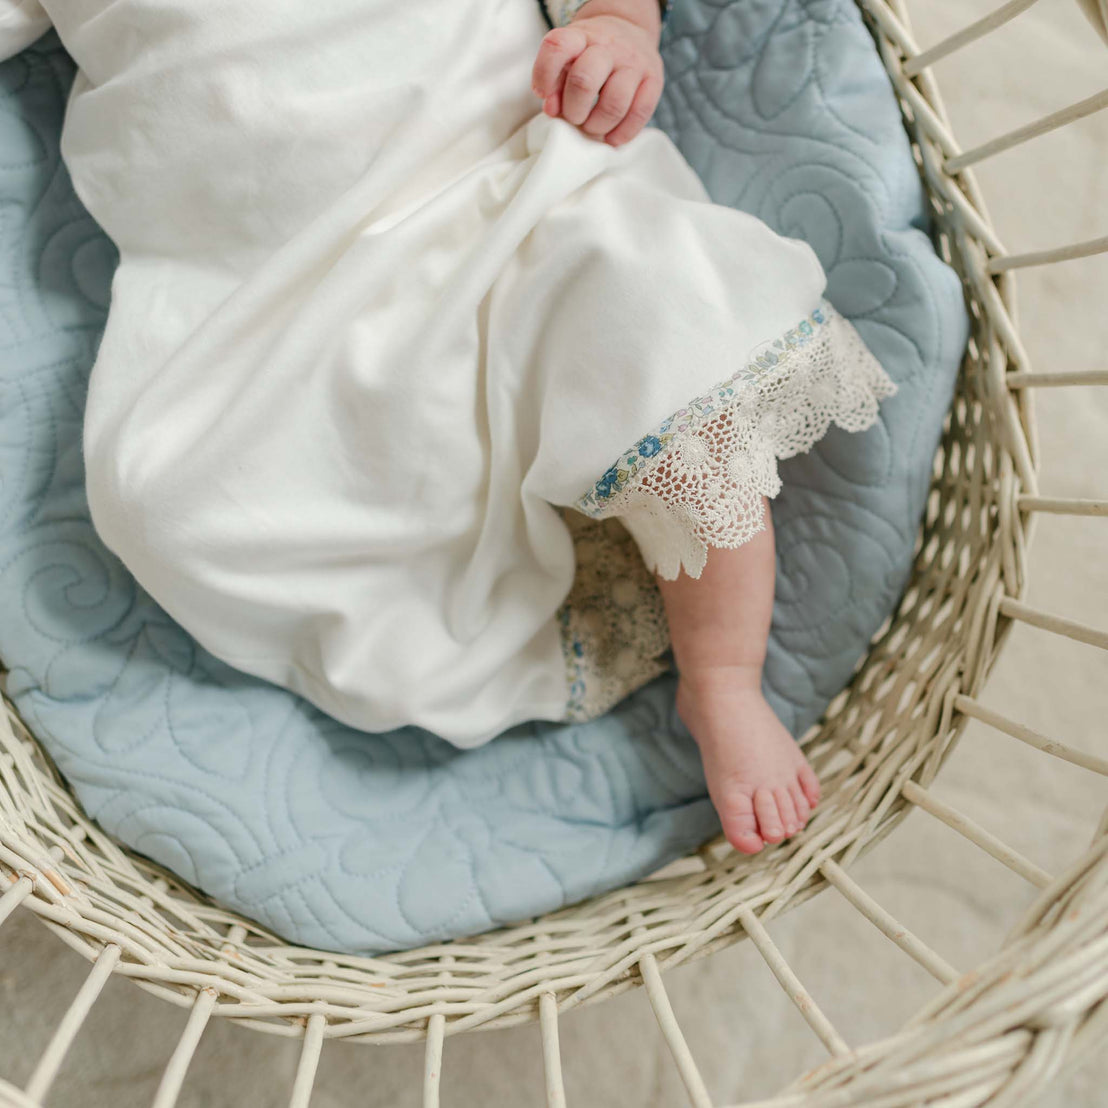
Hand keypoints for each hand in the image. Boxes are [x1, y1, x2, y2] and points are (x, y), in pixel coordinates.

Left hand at [530, 3, 664, 147]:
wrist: (627, 30)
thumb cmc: (589, 54)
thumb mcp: (567, 58)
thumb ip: (554, 83)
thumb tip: (552, 110)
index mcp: (581, 36)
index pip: (557, 46)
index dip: (544, 75)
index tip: (544, 95)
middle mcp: (609, 46)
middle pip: (584, 81)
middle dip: (573, 111)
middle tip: (574, 118)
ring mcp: (634, 62)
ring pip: (614, 103)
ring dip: (597, 126)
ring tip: (591, 127)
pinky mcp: (654, 79)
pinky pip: (640, 113)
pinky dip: (622, 133)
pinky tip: (611, 138)